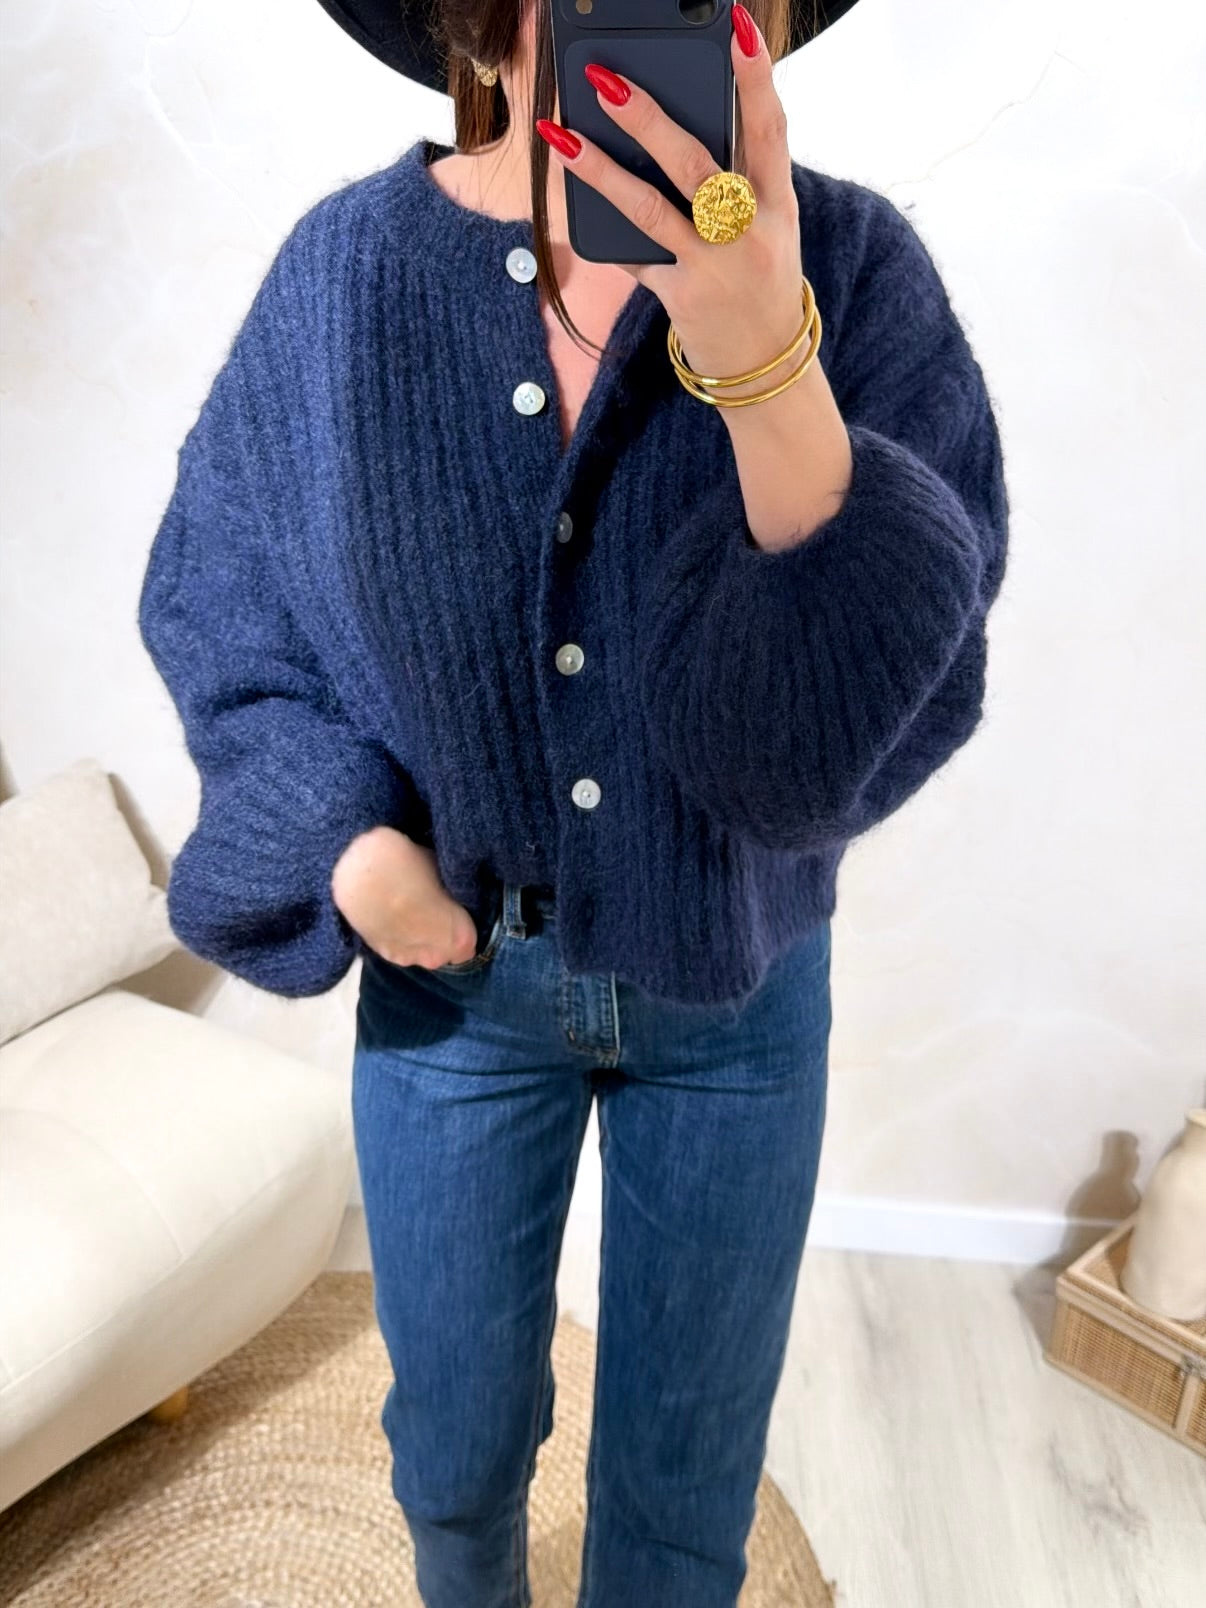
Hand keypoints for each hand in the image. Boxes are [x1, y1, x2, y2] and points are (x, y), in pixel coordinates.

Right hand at [331, 826, 480, 968]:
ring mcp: (409, 959)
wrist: (361, 875)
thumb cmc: (411, 866)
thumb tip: (447, 896)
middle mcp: (437, 956)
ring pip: (421, 954)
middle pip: (445, 953)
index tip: (453, 912)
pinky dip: (398, 938)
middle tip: (428, 909)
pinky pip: (400, 950)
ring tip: (405, 912)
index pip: (469, 946)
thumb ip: (449, 896)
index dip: (461, 928)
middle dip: (441, 935)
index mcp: (460, 937)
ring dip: (418, 939)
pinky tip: (389, 918)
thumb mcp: (444, 875)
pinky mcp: (383, 955)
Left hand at [536, 3, 804, 391]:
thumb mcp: (768, 226)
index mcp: (778, 203)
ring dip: (602, 169)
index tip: (736, 26)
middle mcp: (749, 232)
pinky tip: (572, 195)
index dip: (755, 77)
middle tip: (605, 78)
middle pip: (696, 164)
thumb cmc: (759, 278)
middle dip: (649, 117)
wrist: (765, 365)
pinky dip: (605, 229)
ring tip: (562, 135)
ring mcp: (714, 268)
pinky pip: (635, 256)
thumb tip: (674, 125)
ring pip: (652, 209)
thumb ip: (738, 178)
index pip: (770, 129)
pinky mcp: (683, 297)